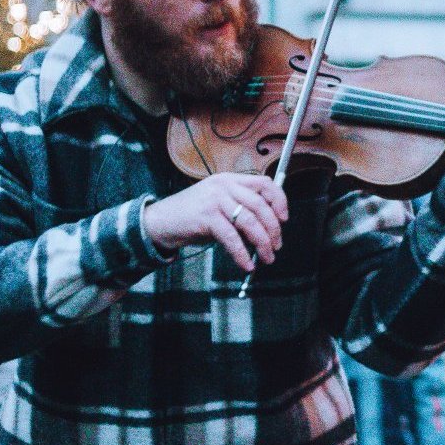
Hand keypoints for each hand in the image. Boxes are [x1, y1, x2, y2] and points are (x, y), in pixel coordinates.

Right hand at [142, 173, 288, 270]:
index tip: (284, 219)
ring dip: (262, 243)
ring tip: (266, 257)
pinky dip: (242, 254)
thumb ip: (241, 210)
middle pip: (260, 205)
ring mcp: (215, 200)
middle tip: (276, 246)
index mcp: (230, 180)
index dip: (279, 201)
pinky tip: (246, 264)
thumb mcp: (219, 205)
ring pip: (250, 221)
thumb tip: (268, 230)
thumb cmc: (192, 215)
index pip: (264, 184)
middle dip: (273, 229)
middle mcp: (224, 186)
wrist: (160, 221)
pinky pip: (232, 238)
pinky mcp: (206, 217)